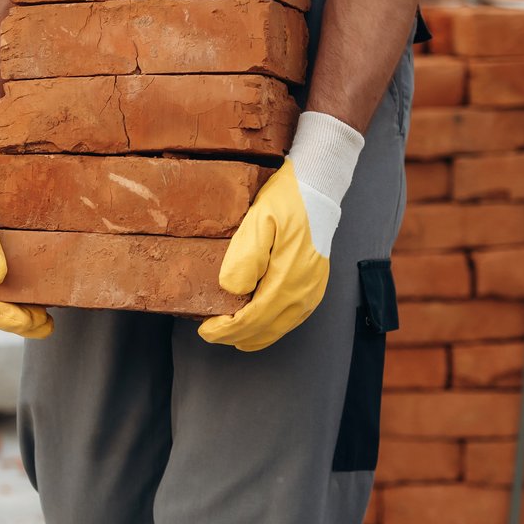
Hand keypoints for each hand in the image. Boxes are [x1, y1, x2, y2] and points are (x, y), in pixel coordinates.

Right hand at [0, 107, 52, 338]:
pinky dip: (29, 291)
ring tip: (48, 318)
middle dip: (16, 321)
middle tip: (46, 327)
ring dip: (23, 311)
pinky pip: (13, 279)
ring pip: (1, 297)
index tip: (27, 321)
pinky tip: (47, 293)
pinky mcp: (1, 252)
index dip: (0, 317)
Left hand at [198, 111, 363, 351]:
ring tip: (227, 332)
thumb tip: (232, 289)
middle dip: (234, 336)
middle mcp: (304, 293)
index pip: (253, 318)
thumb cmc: (287, 200)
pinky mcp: (314, 287)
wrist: (319, 187)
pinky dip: (269, 327)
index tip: (204, 329)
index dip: (226, 329)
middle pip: (265, 329)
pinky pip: (290, 319)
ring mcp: (312, 292)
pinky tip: (255, 323)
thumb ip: (246, 255)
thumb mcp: (260, 219)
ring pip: (278, 328)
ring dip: (251, 334)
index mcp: (288, 279)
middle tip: (209, 332)